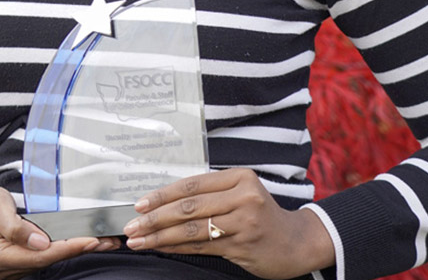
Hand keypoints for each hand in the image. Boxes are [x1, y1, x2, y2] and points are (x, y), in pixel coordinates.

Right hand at [0, 178, 119, 279]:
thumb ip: (16, 227)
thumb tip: (42, 242)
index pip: (39, 256)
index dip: (67, 248)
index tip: (91, 240)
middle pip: (45, 262)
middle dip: (77, 250)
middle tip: (108, 241)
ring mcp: (4, 271)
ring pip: (44, 262)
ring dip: (72, 251)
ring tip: (101, 240)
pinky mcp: (10, 264)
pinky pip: (39, 259)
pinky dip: (60, 250)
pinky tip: (79, 243)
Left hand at [123, 169, 334, 279]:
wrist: (296, 242)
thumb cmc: (261, 214)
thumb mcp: (242, 193)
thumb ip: (211, 193)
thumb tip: (165, 200)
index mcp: (239, 177)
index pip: (192, 185)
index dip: (163, 194)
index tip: (140, 203)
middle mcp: (243, 197)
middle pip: (189, 207)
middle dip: (155, 218)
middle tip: (132, 226)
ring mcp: (244, 223)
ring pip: (192, 230)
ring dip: (161, 237)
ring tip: (139, 241)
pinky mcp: (243, 246)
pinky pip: (202, 248)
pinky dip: (177, 249)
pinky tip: (161, 249)